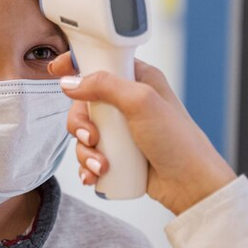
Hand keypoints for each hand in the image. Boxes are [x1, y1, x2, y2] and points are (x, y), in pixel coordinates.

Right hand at [49, 53, 235, 214]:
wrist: (190, 184)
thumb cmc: (178, 141)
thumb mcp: (141, 102)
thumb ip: (105, 86)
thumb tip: (71, 83)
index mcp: (137, 79)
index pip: (100, 62)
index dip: (76, 64)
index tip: (57, 70)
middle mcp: (127, 102)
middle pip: (83, 102)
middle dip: (80, 124)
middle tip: (91, 137)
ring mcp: (121, 129)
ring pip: (83, 132)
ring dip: (85, 151)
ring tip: (101, 165)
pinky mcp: (117, 152)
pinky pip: (89, 154)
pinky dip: (88, 165)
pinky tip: (96, 174)